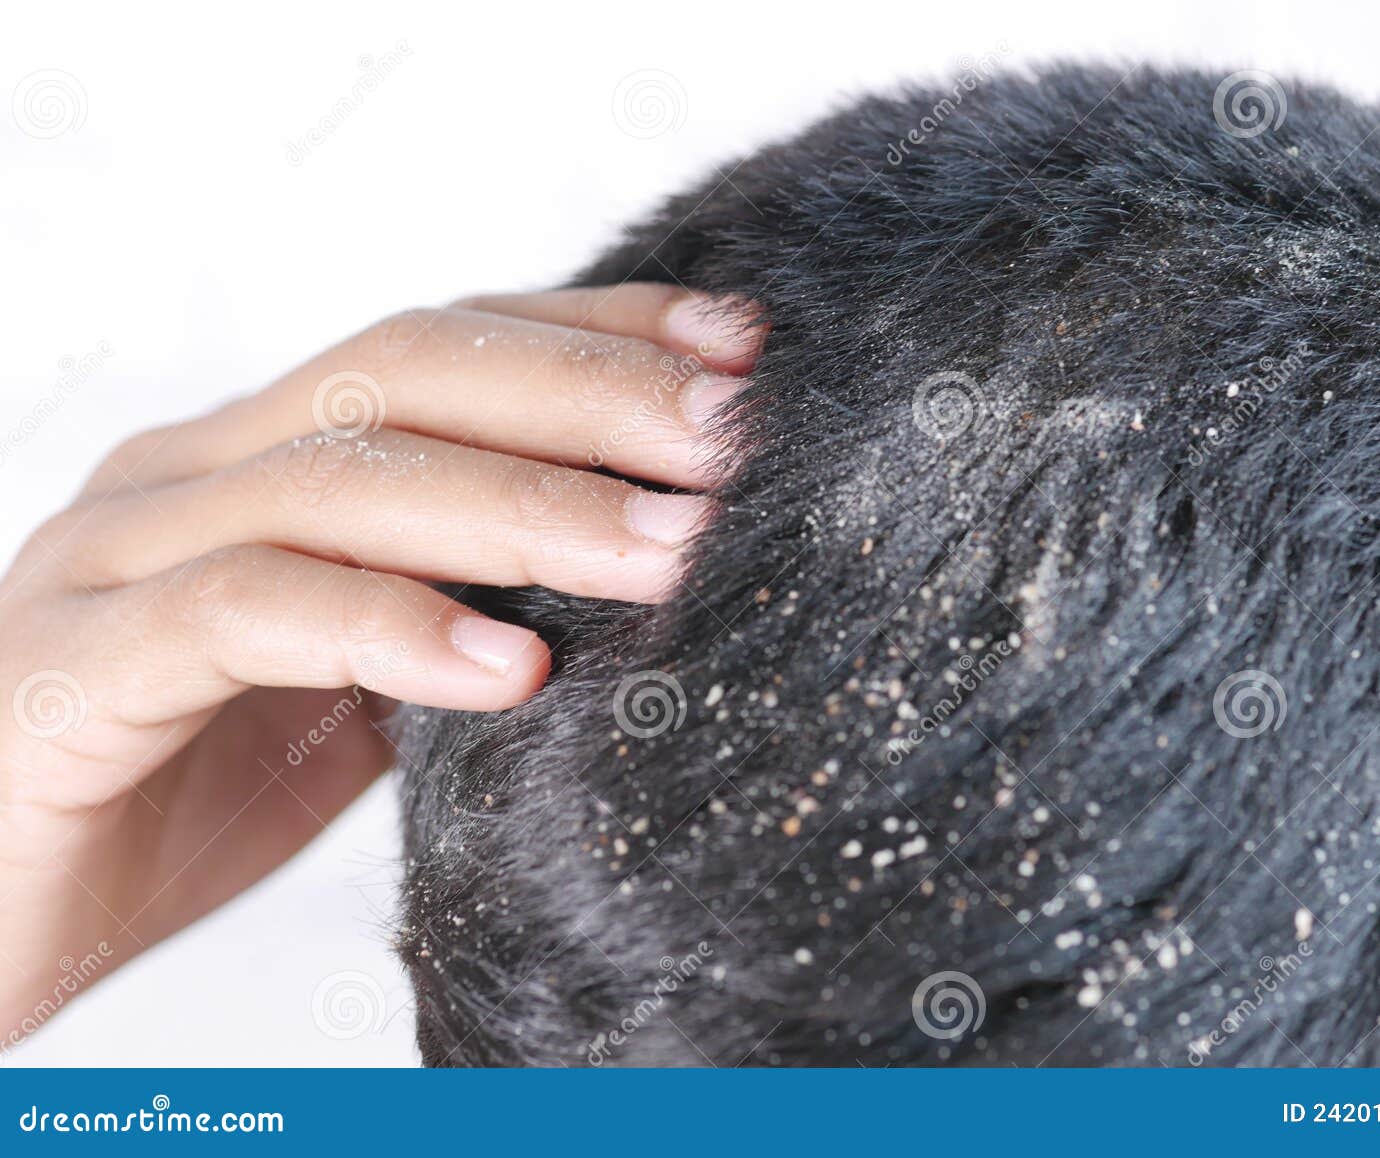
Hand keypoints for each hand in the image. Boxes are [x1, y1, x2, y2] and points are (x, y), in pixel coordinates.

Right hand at [0, 284, 759, 1034]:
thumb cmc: (176, 798)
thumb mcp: (349, 693)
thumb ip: (448, 618)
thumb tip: (638, 580)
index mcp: (257, 457)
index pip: (444, 345)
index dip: (593, 330)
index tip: (739, 352)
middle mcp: (186, 473)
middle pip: (402, 374)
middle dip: (585, 395)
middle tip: (730, 444)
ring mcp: (118, 555)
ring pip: (339, 480)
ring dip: (526, 510)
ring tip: (668, 553)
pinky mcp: (72, 665)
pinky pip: (243, 615)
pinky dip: (388, 629)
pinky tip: (508, 672)